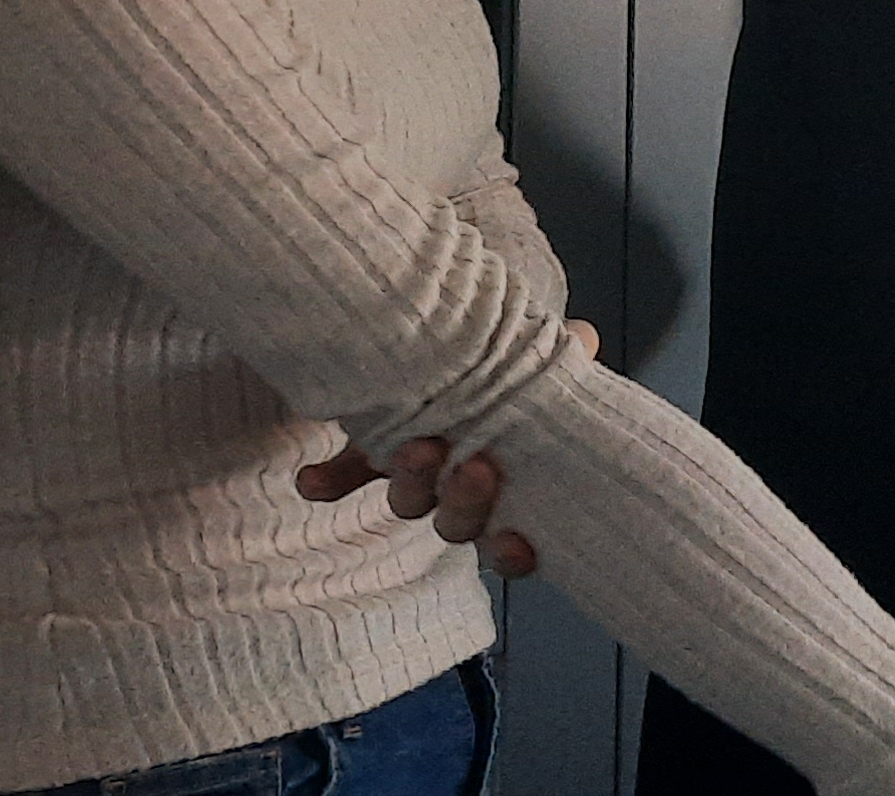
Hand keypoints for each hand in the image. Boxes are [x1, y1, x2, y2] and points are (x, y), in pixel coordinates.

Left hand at [293, 319, 596, 578]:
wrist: (469, 350)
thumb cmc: (517, 370)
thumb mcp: (547, 365)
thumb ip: (566, 356)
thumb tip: (582, 339)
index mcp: (507, 487)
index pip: (508, 545)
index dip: (511, 554)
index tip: (514, 540)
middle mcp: (459, 494)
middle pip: (458, 525)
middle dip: (464, 503)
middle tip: (476, 467)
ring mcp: (417, 476)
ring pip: (411, 502)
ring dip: (413, 484)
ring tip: (416, 447)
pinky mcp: (372, 452)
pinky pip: (344, 479)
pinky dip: (328, 482)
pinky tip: (311, 481)